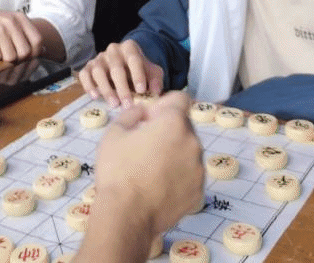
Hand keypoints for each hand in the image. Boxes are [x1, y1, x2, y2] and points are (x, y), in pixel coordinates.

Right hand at [0, 2, 43, 62]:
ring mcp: (0, 28)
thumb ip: (27, 35)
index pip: (38, 40)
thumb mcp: (11, 23)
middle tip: (9, 57)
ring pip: (10, 57)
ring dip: (4, 60)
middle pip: (25, 52)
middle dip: (18, 60)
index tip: (25, 57)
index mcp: (20, 18)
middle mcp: (12, 22)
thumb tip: (45, 50)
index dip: (34, 52)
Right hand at [77, 39, 163, 107]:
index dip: (138, 75)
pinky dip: (89, 85)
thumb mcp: (151, 72)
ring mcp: (99, 58)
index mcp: (129, 48)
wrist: (124, 67)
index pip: (134, 59)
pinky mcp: (88, 67)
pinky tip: (96, 96)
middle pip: (116, 68)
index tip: (142, 90)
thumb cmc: (139, 71)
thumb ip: (155, 79)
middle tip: (128, 104)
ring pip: (99, 71)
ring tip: (114, 104)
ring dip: (106, 89)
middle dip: (122, 87)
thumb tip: (155, 91)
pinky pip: (85, 74)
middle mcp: (113, 50)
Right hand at [86, 92, 203, 245]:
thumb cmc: (117, 170)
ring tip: (150, 169)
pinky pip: (189, 175)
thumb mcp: (115, 132)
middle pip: (184, 126)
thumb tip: (144, 112)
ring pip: (188, 151)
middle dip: (168, 130)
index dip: (164, 104)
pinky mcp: (198, 191)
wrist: (126, 215)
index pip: (180, 99)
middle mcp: (193, 142)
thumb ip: (133, 113)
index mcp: (174, 123)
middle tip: (145, 146)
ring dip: (174, 153)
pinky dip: (178, 176)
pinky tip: (158, 186)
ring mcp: (198, 169)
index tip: (150, 118)